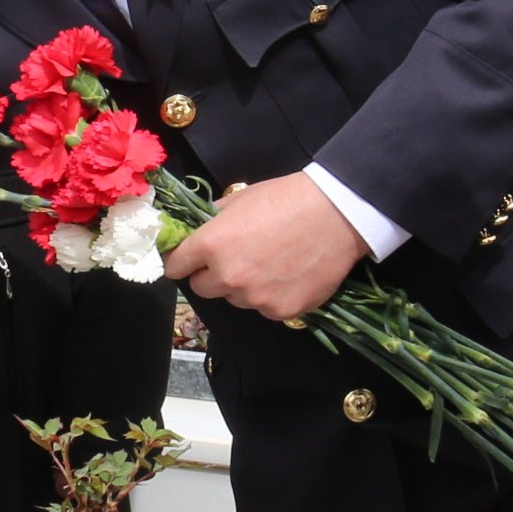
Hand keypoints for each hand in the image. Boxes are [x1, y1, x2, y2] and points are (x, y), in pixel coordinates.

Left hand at [164, 176, 365, 322]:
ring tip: (270, 263)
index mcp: (211, 246)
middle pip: (202, 288)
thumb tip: (196, 233)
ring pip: (235, 299)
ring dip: (243, 287)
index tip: (188, 260)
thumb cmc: (287, 199)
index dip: (182, 261)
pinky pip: (264, 308)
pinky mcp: (280, 311)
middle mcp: (227, 277)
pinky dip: (271, 296)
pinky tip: (288, 275)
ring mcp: (254, 298)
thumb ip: (212, 221)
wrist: (337, 214)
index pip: (176, 267)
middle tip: (235, 258)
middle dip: (212, 274)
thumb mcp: (239, 199)